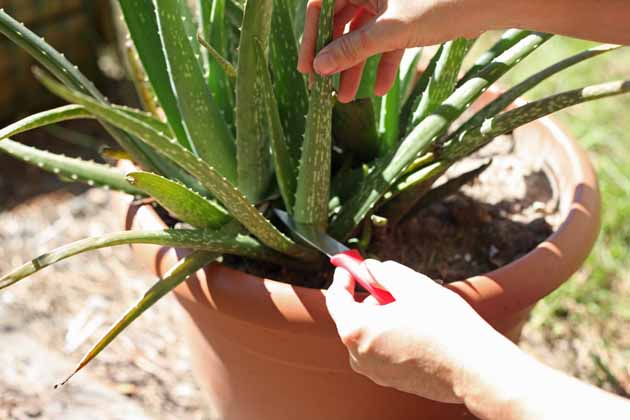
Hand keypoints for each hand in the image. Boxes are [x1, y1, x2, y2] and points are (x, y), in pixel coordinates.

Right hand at [298, 0, 495, 102]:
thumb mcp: (391, 30)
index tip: (307, 69)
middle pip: (340, 24)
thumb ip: (353, 48)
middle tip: (324, 88)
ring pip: (363, 36)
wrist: (491, 1)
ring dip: (355, 67)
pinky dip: (383, 64)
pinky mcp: (406, 17)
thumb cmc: (442, 3)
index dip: (311, 39)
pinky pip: (386, 41)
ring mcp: (389, 2)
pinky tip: (380, 89)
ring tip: (347, 98)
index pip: (321, 6)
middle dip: (334, 59)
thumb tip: (320, 67)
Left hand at [325, 260, 513, 403]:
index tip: (350, 266)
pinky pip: (383, 349)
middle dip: (372, 298)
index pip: (335, 298)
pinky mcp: (392, 380)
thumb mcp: (412, 285)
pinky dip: (393, 334)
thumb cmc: (444, 326)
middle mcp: (358, 355)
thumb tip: (371, 268)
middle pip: (355, 316)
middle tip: (396, 286)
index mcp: (356, 330)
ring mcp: (374, 371)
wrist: (475, 368)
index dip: (343, 277)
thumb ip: (384, 272)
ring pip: (371, 333)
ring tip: (416, 309)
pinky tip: (421, 329)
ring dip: (385, 316)